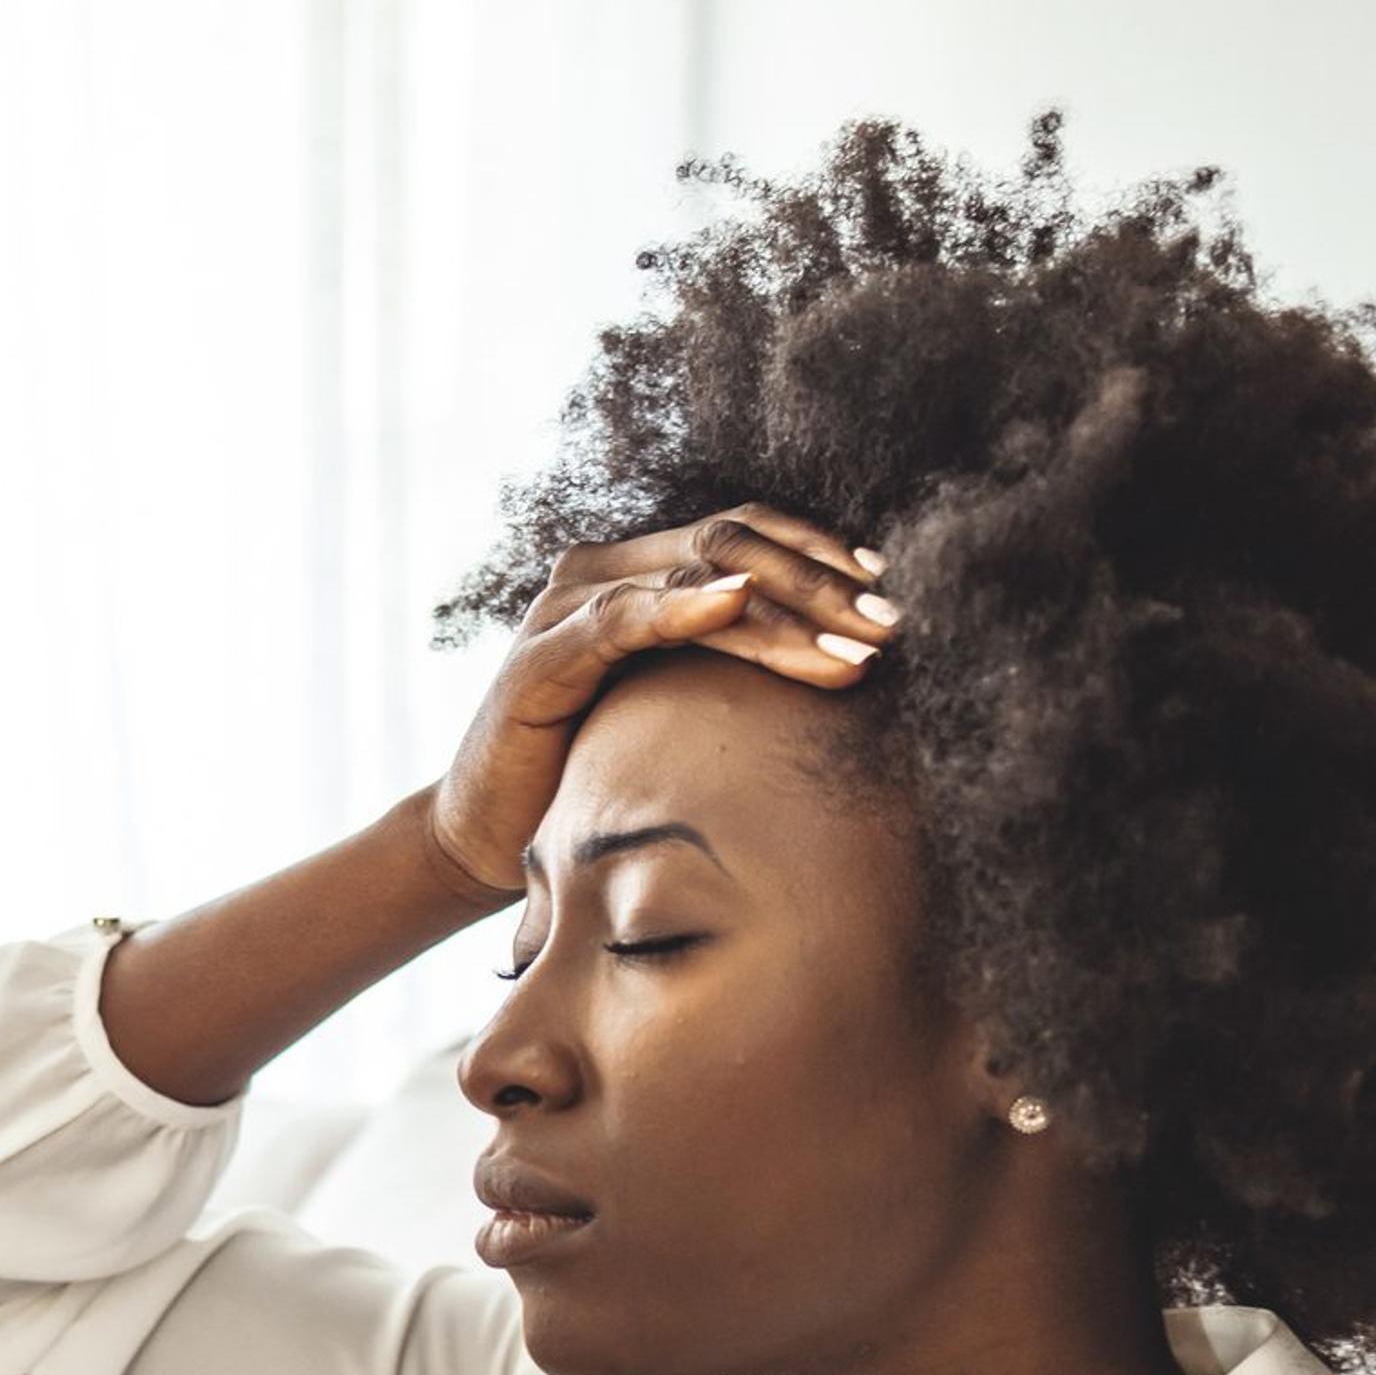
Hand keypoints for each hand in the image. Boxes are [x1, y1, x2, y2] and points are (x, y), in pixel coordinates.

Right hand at [423, 504, 895, 901]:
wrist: (483, 840)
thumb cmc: (588, 780)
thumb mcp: (676, 712)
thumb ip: (732, 670)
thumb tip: (851, 667)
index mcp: (635, 572)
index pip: (745, 533)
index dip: (822, 553)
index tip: (892, 593)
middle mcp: (598, 571)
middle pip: (731, 543)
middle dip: (822, 585)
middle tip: (892, 628)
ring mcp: (564, 608)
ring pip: (695, 576)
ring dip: (785, 610)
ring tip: (853, 648)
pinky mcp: (540, 658)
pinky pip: (623, 620)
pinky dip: (685, 609)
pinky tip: (740, 607)